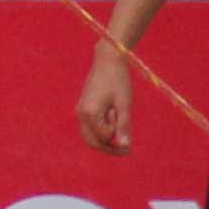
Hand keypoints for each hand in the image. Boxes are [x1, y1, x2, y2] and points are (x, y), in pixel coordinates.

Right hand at [81, 40, 134, 156]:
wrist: (107, 60)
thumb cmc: (118, 81)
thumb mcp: (124, 104)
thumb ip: (123, 126)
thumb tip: (124, 146)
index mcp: (89, 113)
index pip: (103, 138)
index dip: (117, 139)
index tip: (128, 130)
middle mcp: (80, 114)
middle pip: (92, 142)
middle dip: (109, 148)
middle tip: (127, 149)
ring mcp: (80, 111)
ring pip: (91, 136)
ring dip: (106, 138)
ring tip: (121, 126)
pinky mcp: (84, 107)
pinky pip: (92, 127)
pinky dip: (104, 130)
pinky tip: (115, 118)